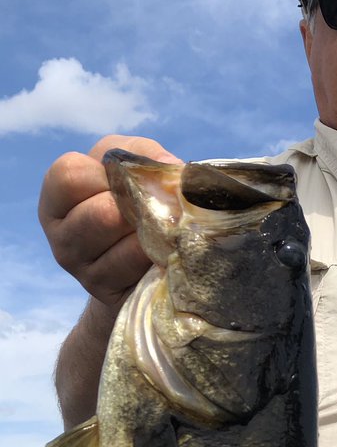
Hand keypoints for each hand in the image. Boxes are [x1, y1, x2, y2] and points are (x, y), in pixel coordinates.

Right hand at [38, 134, 181, 315]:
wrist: (142, 264)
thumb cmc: (134, 205)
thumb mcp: (133, 168)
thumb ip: (144, 156)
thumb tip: (168, 167)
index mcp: (57, 198)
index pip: (69, 175)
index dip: (106, 174)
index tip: (125, 180)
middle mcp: (61, 236)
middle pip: (100, 213)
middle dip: (137, 206)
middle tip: (154, 208)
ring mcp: (80, 269)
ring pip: (121, 241)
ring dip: (150, 230)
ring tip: (162, 228)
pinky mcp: (105, 291)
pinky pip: (135, 264)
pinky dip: (155, 252)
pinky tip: (161, 251)